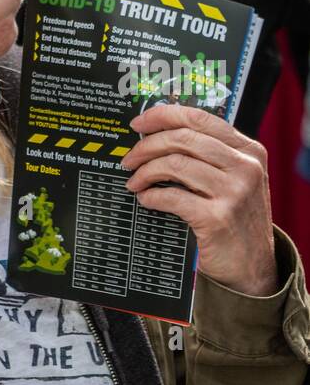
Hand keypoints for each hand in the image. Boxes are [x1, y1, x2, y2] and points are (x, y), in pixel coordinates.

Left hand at [121, 104, 278, 296]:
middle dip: (147, 145)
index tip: (139, 123)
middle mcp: (245, 167)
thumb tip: (158, 134)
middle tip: (130, 158)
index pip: (199, 117)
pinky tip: (146, 199)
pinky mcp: (218, 218)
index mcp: (249, 150)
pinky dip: (152, 195)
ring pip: (175, 164)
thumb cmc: (236, 219)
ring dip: (146, 172)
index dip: (163, 115)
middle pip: (183, 138)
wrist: (253, 269)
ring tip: (135, 182)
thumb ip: (209, 155)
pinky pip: (172, 196)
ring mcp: (234, 192)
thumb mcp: (235, 179)